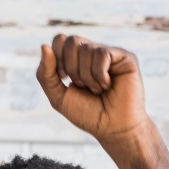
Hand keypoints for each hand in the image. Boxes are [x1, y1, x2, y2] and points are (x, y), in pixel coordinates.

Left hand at [35, 34, 149, 147]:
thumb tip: (43, 46)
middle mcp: (93, 53)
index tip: (64, 78)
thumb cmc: (88, 114)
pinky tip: (107, 85)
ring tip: (97, 90)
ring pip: (87, 48)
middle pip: (71, 40)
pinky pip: (102, 54)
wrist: (112, 129)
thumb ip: (46, 74)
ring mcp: (110, 54)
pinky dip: (99, 74)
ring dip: (87, 76)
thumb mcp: (59, 97)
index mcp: (77, 59)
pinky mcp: (125, 57)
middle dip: (72, 68)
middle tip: (82, 86)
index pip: (60, 40)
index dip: (57, 58)